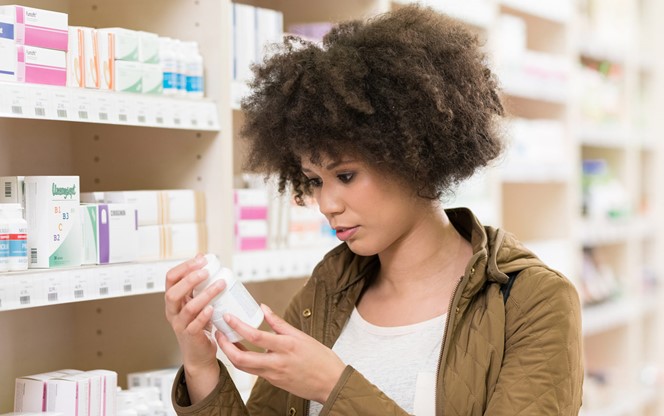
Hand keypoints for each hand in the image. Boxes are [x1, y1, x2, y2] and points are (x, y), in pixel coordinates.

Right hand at [164, 254, 226, 400]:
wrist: (199, 352)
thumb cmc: (198, 323)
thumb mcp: (196, 300)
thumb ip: (196, 282)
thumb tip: (202, 256)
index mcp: (174, 300)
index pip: (171, 278)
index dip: (184, 267)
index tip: (201, 260)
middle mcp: (173, 311)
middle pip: (173, 293)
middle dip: (189, 280)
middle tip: (206, 272)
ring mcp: (180, 325)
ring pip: (188, 308)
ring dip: (205, 295)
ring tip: (220, 285)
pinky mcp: (190, 336)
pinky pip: (194, 325)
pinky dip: (203, 316)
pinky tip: (212, 308)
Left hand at [217, 304, 345, 403]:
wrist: (330, 383)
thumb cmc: (320, 359)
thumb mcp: (301, 336)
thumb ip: (279, 323)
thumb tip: (264, 309)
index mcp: (286, 347)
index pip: (255, 336)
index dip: (238, 326)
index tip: (228, 317)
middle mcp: (277, 362)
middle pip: (241, 358)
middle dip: (225, 346)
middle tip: (218, 333)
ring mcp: (273, 375)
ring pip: (244, 367)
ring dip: (231, 354)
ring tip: (226, 341)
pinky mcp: (273, 382)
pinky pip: (253, 371)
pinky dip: (244, 360)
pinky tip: (242, 350)